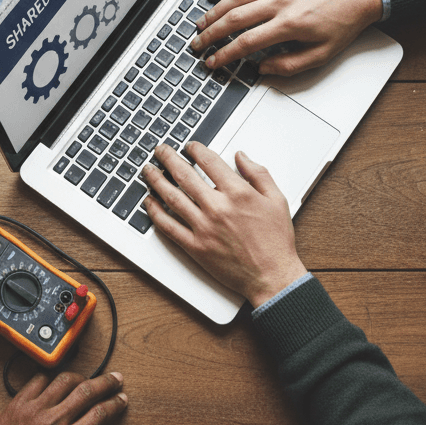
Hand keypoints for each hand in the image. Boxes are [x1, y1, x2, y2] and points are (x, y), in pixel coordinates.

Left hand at [0, 370, 124, 424]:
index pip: (99, 414)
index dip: (115, 404)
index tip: (122, 399)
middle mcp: (52, 421)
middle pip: (86, 391)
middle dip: (106, 382)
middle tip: (115, 378)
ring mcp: (34, 408)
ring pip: (64, 380)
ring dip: (81, 377)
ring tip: (88, 380)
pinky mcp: (19, 401)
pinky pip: (39, 379)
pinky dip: (52, 378)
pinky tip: (57, 383)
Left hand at [143, 143, 306, 306]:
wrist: (273, 277)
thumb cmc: (276, 241)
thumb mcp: (277, 200)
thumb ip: (258, 174)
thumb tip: (240, 156)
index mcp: (238, 193)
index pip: (209, 162)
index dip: (195, 149)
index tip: (189, 146)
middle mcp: (218, 207)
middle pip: (184, 175)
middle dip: (168, 158)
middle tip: (160, 150)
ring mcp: (204, 227)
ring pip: (172, 197)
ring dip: (156, 180)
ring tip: (148, 170)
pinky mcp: (196, 246)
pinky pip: (169, 226)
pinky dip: (155, 212)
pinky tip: (148, 201)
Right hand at [189, 0, 382, 75]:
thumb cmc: (342, 23)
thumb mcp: (322, 55)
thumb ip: (290, 65)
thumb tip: (262, 69)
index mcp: (289, 24)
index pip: (247, 42)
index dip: (225, 54)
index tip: (213, 61)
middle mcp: (279, 3)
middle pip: (233, 18)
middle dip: (211, 34)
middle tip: (198, 44)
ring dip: (213, 12)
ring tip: (200, 24)